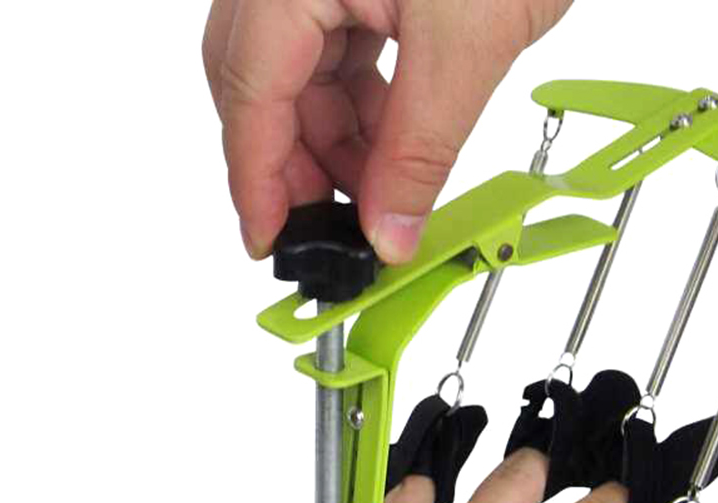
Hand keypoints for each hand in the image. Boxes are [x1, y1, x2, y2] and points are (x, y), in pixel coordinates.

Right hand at [203, 0, 572, 262]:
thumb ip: (420, 150)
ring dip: (334, 142)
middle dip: (294, 164)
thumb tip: (390, 233)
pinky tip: (394, 140)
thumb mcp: (469, 43)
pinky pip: (335, 49)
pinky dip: (361, 105)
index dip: (256, 181)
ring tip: (381, 191)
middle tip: (333, 227)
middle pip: (259, 84)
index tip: (271, 244)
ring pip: (298, 74)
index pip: (248, 91)